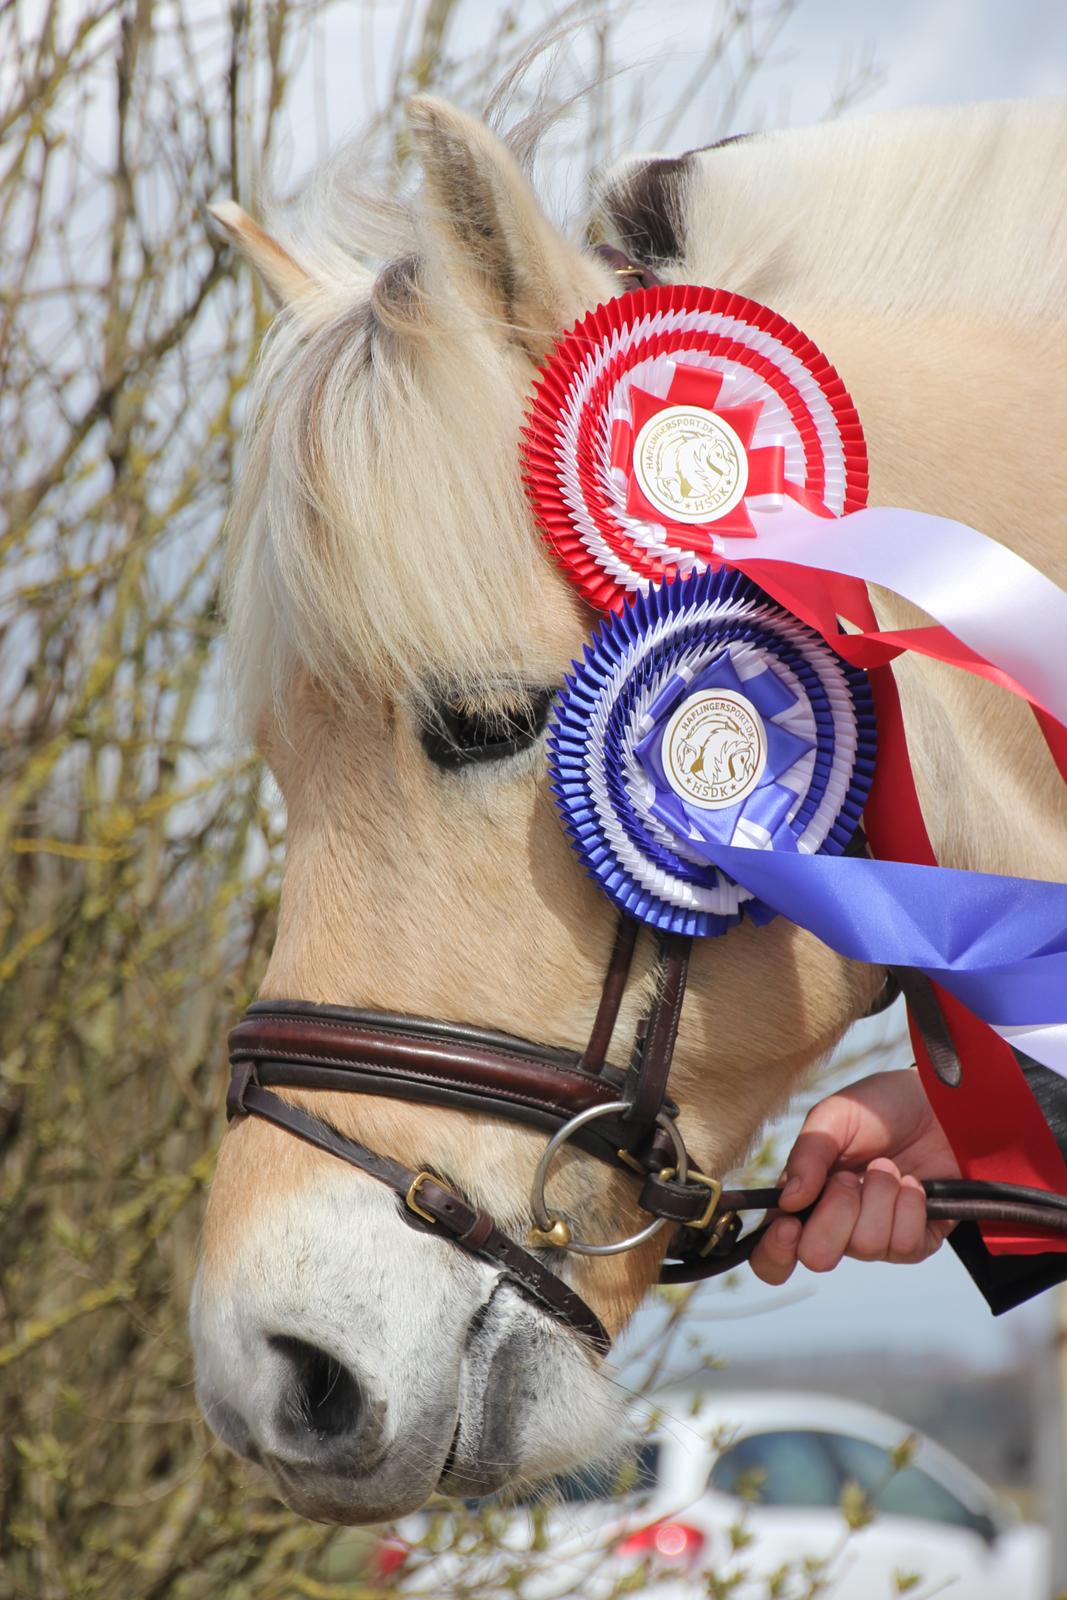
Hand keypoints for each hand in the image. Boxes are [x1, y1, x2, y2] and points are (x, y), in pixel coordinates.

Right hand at [749, 1069, 959, 1285]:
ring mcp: (876, 1237)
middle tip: (849, 1177)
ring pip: (867, 1245)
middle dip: (836, 1213)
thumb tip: (788, 1202)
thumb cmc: (878, 1108)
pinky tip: (913, 1184)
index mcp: (803, 1201)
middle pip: (819, 1257)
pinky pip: (907, 1245)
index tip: (791, 1224)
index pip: (772, 1255)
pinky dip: (910, 1206)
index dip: (775, 1252)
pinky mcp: (916, 1240)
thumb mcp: (834, 1117)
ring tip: (887, 1167)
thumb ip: (807, 1154)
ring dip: (880, 1196)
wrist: (936, 1103)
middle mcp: (836, 1227)